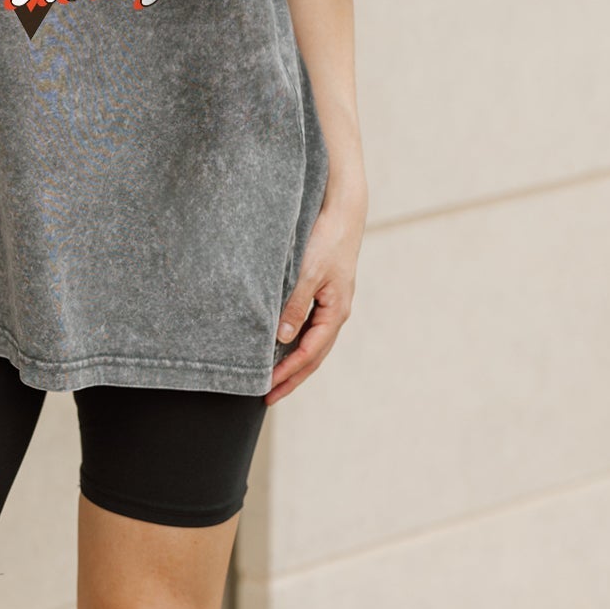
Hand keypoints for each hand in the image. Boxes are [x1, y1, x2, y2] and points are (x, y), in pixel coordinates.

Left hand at [264, 190, 364, 405]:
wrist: (342, 212)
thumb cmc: (327, 240)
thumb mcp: (308, 274)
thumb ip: (295, 306)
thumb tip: (282, 339)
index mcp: (336, 312)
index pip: (309, 353)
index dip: (288, 372)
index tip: (267, 387)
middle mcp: (336, 312)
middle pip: (313, 355)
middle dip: (291, 377)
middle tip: (268, 396)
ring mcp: (331, 303)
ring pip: (311, 342)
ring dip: (293, 362)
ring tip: (272, 378)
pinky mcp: (323, 293)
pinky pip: (309, 325)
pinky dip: (294, 341)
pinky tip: (280, 344)